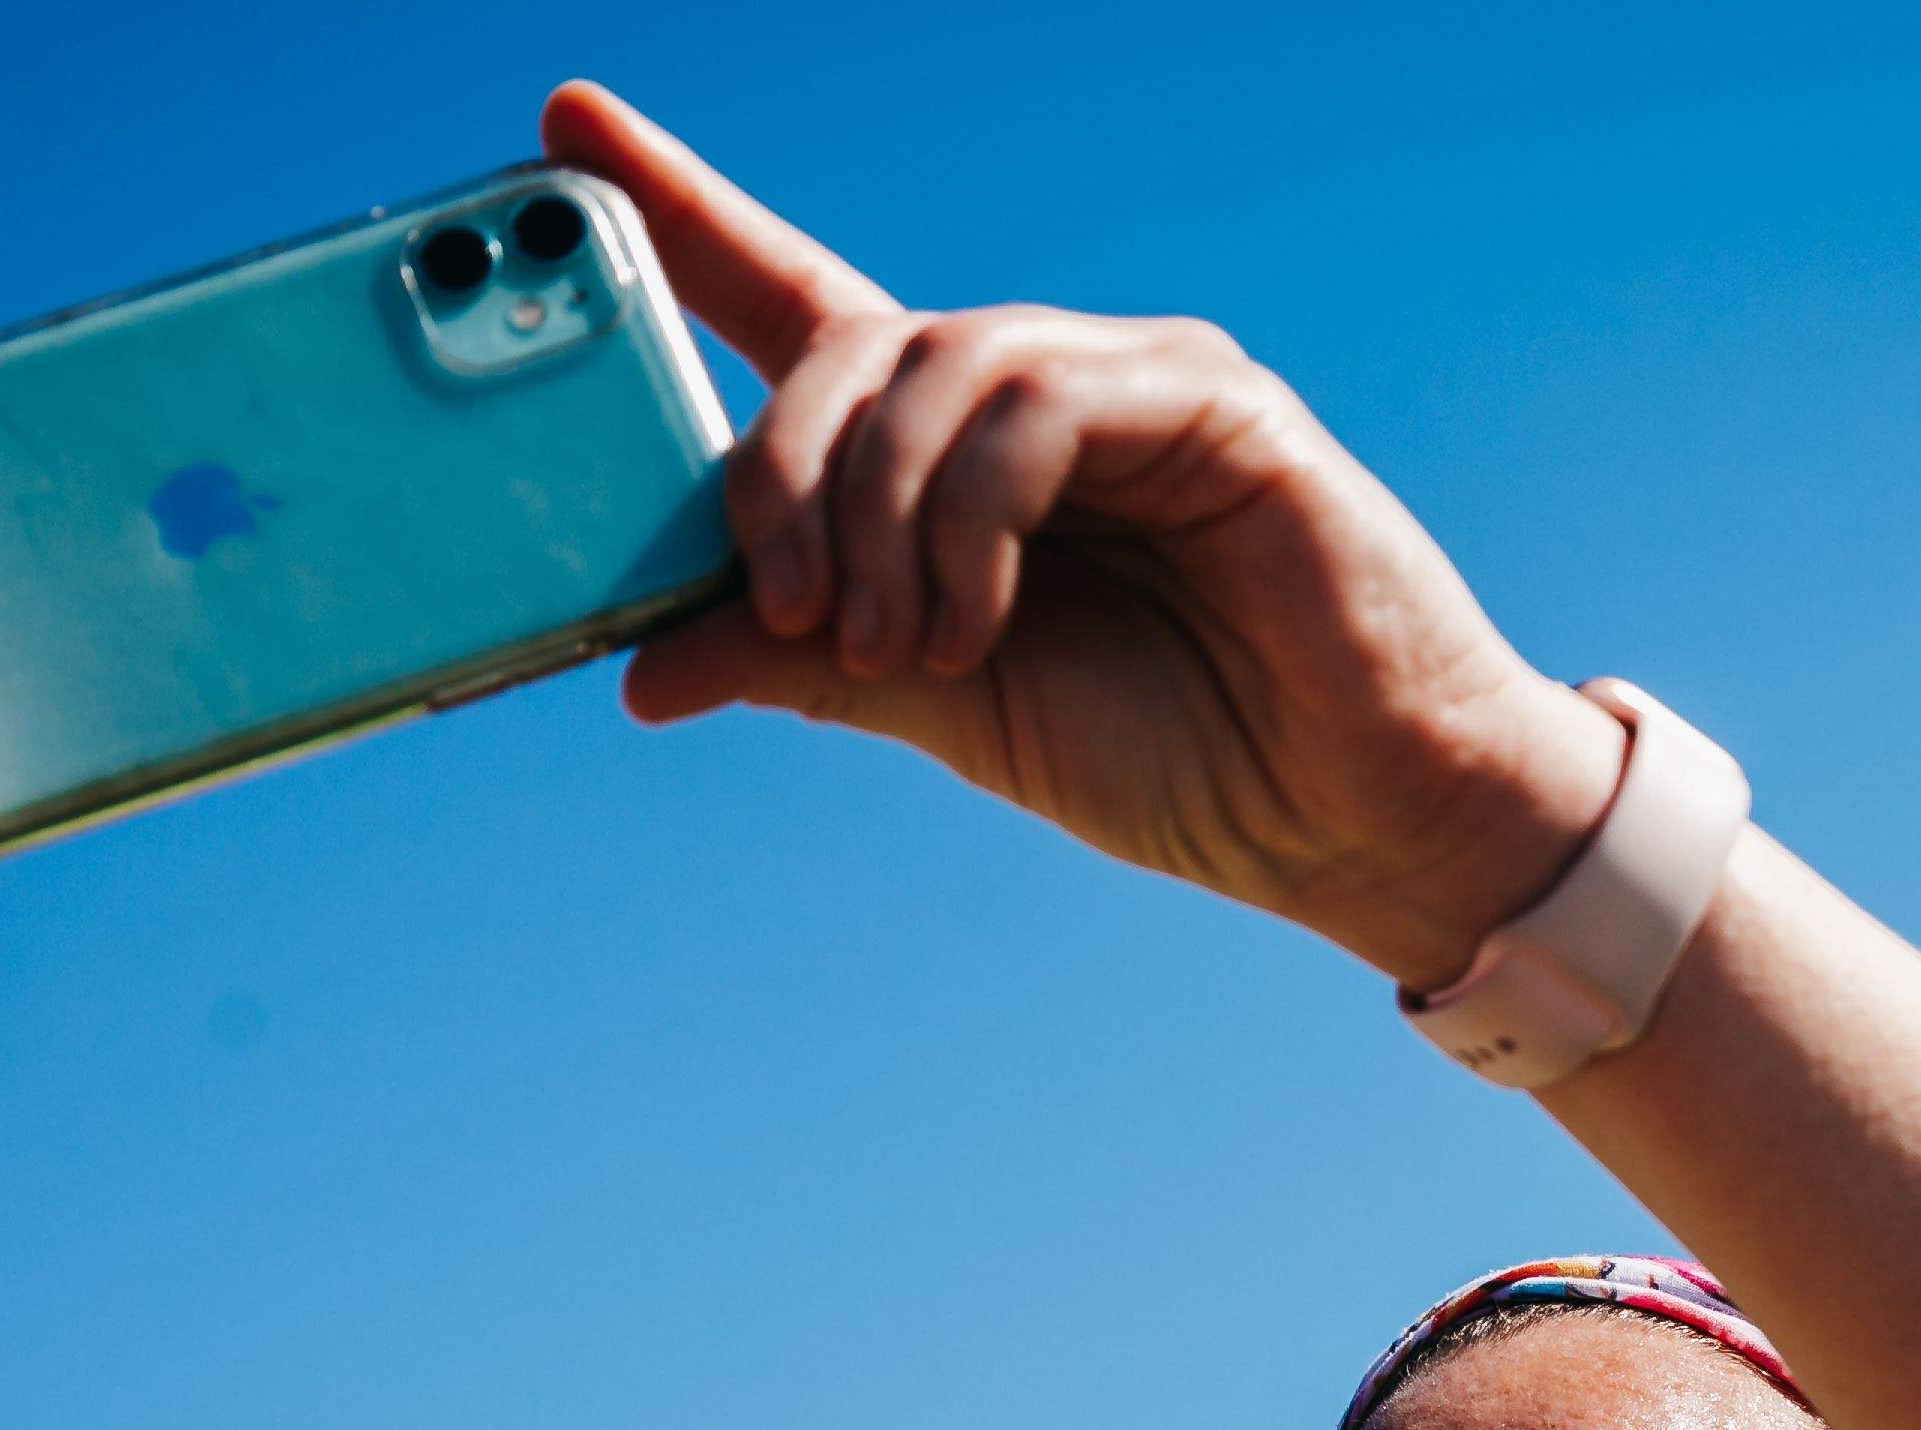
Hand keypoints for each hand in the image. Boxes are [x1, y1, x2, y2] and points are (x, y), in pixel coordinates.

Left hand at [554, 86, 1626, 990]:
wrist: (1351, 817)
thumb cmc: (1178, 753)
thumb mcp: (949, 707)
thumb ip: (810, 664)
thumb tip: (642, 667)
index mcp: (959, 455)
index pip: (804, 301)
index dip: (691, 215)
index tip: (570, 121)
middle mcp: (1035, 389)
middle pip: (845, 344)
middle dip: (779, 473)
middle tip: (787, 609)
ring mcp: (1125, 381)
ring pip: (933, 365)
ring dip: (875, 516)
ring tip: (890, 646)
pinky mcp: (1209, 400)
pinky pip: (1038, 406)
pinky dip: (974, 516)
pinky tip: (977, 621)